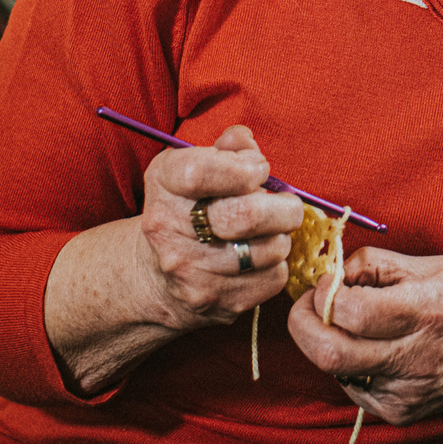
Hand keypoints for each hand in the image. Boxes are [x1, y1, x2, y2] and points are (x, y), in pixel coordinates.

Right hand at [136, 123, 303, 328]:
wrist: (156, 276)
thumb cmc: (191, 208)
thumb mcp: (198, 166)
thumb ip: (228, 148)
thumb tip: (243, 140)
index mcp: (164, 184)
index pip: (200, 173)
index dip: (244, 167)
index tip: (259, 171)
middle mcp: (169, 230)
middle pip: (246, 216)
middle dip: (283, 207)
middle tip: (285, 205)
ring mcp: (190, 272)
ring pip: (269, 249)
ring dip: (281, 237)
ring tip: (268, 233)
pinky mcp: (215, 303)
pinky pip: (274, 279)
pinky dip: (278, 265)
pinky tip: (259, 258)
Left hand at [289, 248, 442, 443]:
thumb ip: (385, 264)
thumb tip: (340, 268)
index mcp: (429, 309)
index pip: (353, 313)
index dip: (324, 294)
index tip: (327, 280)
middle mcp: (418, 356)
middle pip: (331, 353)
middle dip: (302, 325)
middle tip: (307, 304)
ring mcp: (409, 390)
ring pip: (336, 371)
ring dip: (327, 342)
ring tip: (347, 322)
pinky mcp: (402, 411)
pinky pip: (351, 386)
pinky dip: (348, 363)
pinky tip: (370, 346)